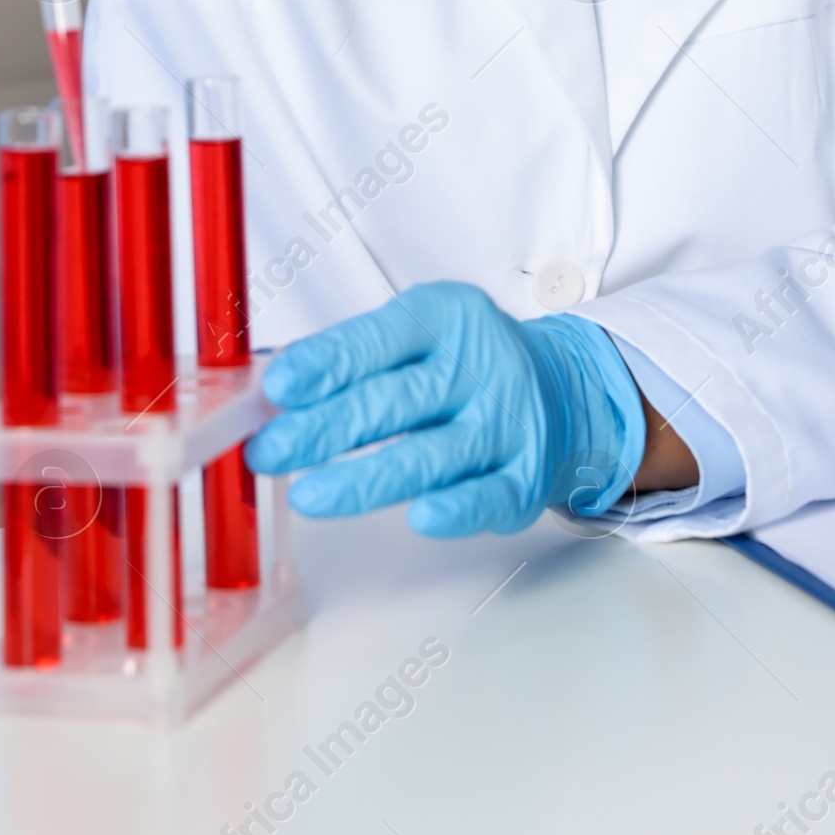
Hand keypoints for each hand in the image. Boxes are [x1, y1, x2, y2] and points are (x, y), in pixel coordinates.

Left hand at [244, 281, 646, 536]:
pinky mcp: (523, 478)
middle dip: (323, 429)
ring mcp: (505, 424)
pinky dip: (453, 509)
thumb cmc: (469, 362)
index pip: (376, 340)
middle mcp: (479, 366)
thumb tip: (275, 391)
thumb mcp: (417, 332)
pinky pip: (486, 496)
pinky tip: (419, 516)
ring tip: (309, 494)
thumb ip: (354, 357)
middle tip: (271, 450)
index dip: (324, 365)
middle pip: (393, 401)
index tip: (277, 388)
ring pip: (429, 455)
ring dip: (363, 479)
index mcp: (447, 317)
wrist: (563, 390)